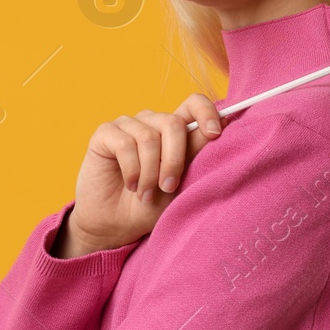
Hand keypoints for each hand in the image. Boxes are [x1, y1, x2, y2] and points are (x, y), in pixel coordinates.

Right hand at [54, 94, 225, 256]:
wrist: (117, 225)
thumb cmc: (151, 205)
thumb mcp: (180, 181)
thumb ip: (196, 151)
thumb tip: (224, 122)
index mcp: (173, 131)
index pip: (193, 104)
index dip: (206, 112)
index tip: (215, 134)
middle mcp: (151, 122)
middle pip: (173, 123)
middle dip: (174, 160)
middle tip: (168, 187)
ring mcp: (128, 125)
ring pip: (149, 137)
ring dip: (150, 172)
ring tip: (145, 194)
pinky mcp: (105, 133)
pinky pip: (125, 144)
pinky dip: (132, 170)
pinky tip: (131, 185)